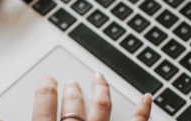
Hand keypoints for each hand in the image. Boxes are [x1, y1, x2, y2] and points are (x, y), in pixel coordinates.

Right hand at [31, 74, 151, 120]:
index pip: (44, 110)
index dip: (45, 94)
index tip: (47, 83)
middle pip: (74, 107)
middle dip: (72, 93)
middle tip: (72, 83)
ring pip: (101, 107)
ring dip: (100, 91)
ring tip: (98, 79)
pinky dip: (142, 111)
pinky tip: (146, 98)